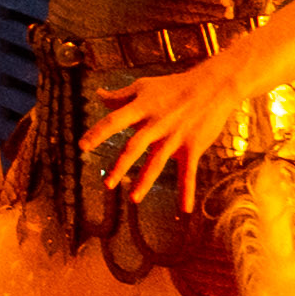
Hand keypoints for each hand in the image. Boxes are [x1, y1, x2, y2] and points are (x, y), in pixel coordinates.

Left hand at [85, 59, 257, 204]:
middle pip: (134, 147)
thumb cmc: (173, 86)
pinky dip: (187, 191)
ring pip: (157, 162)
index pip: (114, 121)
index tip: (82, 146)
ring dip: (145, 182)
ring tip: (133, 199)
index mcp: (141, 108)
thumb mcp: (143, 87)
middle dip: (120, 166)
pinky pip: (189, 173)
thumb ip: (119, 96)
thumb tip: (98, 95)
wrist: (212, 87)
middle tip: (107, 185)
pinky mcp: (193, 147)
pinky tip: (185, 209)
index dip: (97, 133)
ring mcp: (175, 137)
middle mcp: (156, 124)